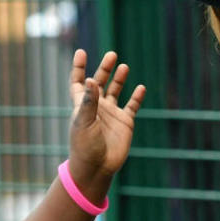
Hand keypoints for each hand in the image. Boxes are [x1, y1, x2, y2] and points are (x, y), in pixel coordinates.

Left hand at [67, 50, 145, 203]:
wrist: (97, 168)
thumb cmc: (84, 146)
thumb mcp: (84, 122)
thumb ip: (89, 101)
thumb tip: (91, 80)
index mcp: (82, 105)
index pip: (79, 82)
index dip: (78, 68)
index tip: (81, 52)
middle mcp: (97, 107)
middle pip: (100, 83)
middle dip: (104, 69)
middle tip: (111, 55)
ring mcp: (112, 114)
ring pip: (116, 91)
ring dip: (119, 79)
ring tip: (123, 66)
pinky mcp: (125, 122)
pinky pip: (132, 106)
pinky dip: (137, 97)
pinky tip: (141, 88)